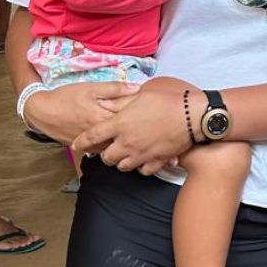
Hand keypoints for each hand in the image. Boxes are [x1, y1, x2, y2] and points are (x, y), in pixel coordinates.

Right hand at [23, 80, 140, 144]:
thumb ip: (114, 88)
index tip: (153, 112)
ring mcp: (94, 144)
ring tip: (140, 136)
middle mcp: (101, 134)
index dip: (143, 116)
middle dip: (138, 131)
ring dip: (127, 142)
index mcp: (104, 117)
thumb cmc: (67, 97)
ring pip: (117, 146)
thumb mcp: (90, 88)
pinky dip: (115, 147)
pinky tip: (122, 143)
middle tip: (151, 126)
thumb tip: (137, 87)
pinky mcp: (87, 150)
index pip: (130, 119)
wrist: (42, 112)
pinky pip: (106, 151)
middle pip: (125, 135)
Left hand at [72, 81, 200, 173]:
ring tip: (126, 154)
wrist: (191, 115)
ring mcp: (141, 154)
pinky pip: (142, 171)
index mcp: (119, 124)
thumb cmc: (166, 101)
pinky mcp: (156, 161)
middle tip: (109, 148)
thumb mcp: (139, 95)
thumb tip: (104, 104)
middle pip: (106, 158)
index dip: (80, 142)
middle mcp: (127, 142)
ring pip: (122, 167)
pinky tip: (143, 160)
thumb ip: (119, 101)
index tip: (75, 146)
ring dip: (121, 161)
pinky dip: (140, 167)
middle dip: (104, 154)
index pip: (91, 137)